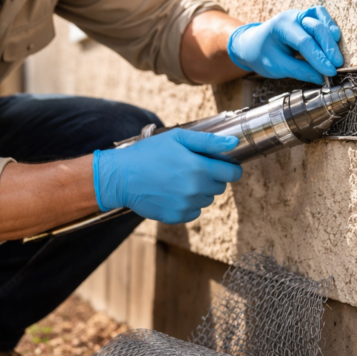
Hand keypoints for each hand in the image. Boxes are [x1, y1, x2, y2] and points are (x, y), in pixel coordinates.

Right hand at [93, 129, 242, 223]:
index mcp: (199, 168)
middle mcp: (196, 190)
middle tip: (192, 169)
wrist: (122, 177)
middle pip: (220, 187)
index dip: (230, 168)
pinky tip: (172, 192)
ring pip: (206, 200)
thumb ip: (208, 141)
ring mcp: (186, 206)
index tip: (222, 165)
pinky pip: (193, 212)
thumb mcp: (178, 138)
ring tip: (178, 180)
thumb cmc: (149, 153)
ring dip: (199, 191)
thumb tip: (234, 144)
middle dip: (212, 178)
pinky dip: (187, 204)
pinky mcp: (176, 217)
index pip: (232, 174)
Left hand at [227, 6, 343, 84]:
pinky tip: (335, 39)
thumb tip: (321, 78)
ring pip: (321, 18)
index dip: (319, 58)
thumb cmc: (261, 55)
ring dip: (331, 36)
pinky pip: (321, 16)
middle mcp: (291, 16)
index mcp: (280, 27)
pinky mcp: (306, 17)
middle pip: (316, 28)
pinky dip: (330, 26)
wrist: (252, 44)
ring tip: (337, 54)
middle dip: (328, 48)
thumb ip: (299, 71)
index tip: (330, 72)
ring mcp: (299, 14)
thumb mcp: (276, 66)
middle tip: (337, 66)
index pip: (304, 42)